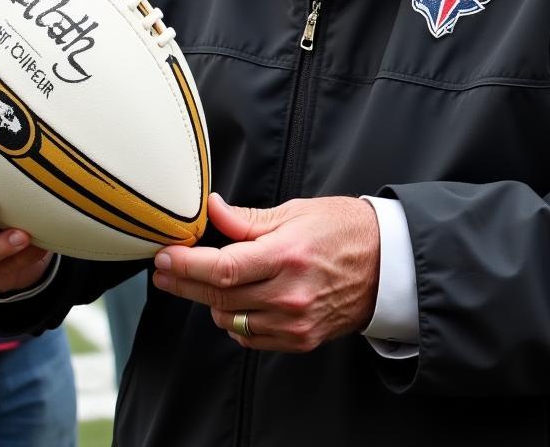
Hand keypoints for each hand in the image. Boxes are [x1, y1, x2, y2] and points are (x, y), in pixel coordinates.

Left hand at [152, 192, 379, 351]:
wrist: (386, 264)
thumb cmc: (342, 230)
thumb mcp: (296, 212)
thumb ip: (248, 220)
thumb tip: (212, 209)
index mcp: (287, 256)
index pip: (223, 268)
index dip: (186, 265)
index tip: (164, 256)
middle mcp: (289, 295)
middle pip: (219, 297)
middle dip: (185, 282)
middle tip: (164, 268)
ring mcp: (295, 322)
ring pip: (230, 320)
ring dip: (210, 301)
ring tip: (202, 280)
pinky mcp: (301, 340)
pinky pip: (250, 337)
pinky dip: (235, 321)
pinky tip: (233, 301)